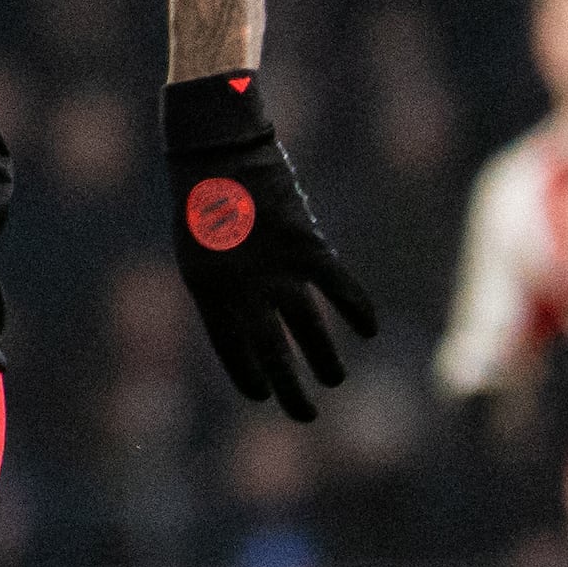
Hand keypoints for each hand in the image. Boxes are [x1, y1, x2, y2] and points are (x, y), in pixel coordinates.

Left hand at [161, 75, 382, 418]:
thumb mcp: (198, 251)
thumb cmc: (202, 199)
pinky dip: (356, 308)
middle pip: (271, 352)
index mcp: (208, 292)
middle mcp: (243, 289)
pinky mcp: (307, 245)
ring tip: (335, 381)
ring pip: (309, 329)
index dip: (246, 376)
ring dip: (324, 358)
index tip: (262, 396)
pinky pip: (337, 286)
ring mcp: (277, 269)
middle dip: (290, 388)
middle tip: (304, 416)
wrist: (219, 150)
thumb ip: (223, 288)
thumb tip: (250, 321)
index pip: (231, 349)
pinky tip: (369, 331)